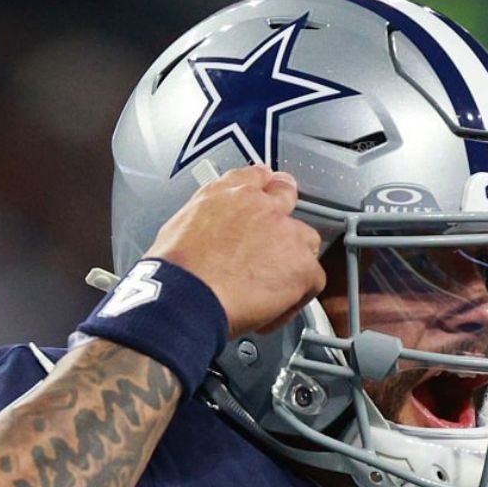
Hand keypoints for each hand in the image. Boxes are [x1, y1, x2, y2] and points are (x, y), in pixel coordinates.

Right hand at [146, 164, 326, 338]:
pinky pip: (313, 281)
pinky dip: (296, 298)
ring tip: (270, 287)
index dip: (263, 190)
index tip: (263, 200)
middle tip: (272, 247)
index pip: (256, 176)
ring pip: (305, 242)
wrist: (185, 295)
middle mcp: (259, 205)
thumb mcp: (178, 229)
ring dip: (292, 261)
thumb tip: (210, 236)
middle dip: (283, 219)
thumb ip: (207, 224)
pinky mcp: (301, 263)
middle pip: (287, 198)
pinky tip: (274, 310)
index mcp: (225, 193)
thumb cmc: (175, 272)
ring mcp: (284, 232)